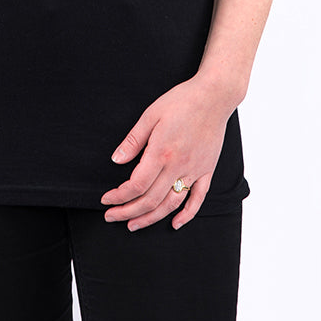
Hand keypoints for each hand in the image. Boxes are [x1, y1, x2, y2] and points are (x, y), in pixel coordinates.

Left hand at [100, 77, 234, 230]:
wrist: (214, 96)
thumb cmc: (181, 101)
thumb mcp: (150, 114)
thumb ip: (133, 140)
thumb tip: (116, 160)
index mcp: (161, 152)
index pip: (136, 185)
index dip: (119, 197)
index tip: (106, 200)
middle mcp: (178, 166)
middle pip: (150, 200)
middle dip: (127, 212)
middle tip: (112, 217)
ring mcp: (194, 170)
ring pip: (171, 204)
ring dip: (151, 218)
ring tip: (134, 225)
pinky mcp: (207, 170)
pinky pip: (198, 199)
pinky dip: (187, 215)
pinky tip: (175, 223)